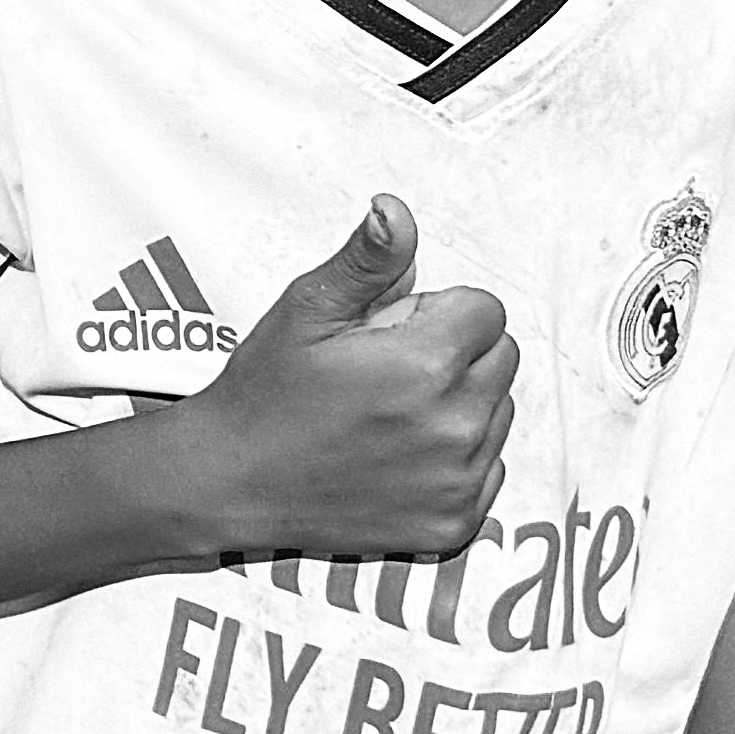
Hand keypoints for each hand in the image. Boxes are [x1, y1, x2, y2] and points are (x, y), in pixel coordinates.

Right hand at [184, 198, 516, 559]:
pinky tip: (398, 456)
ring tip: (390, 414)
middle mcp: (454, 426)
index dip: (438, 313)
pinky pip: (489, 467)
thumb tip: (395, 212)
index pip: (486, 311)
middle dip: (456, 354)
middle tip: (387, 372)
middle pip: (502, 358)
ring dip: (459, 405)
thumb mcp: (307, 311)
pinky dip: (455, 459)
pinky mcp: (456, 521)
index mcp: (425, 365)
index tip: (390, 333)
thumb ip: (367, 260)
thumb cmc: (266, 393)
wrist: (232, 482)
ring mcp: (458, 480)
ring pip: (498, 412)